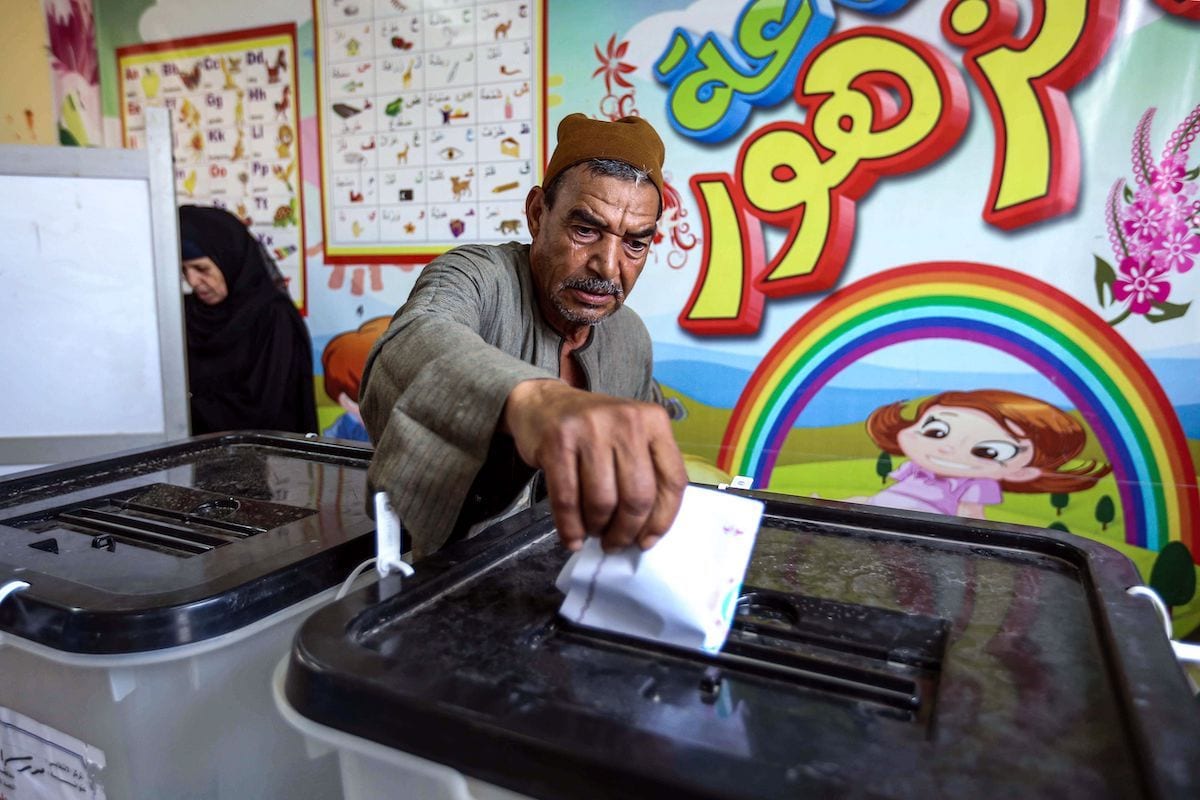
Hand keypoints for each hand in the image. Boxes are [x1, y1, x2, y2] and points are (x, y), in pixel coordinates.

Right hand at [502, 379, 686, 552]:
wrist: (545, 403)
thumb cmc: (595, 431)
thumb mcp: (631, 439)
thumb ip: (647, 473)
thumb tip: (647, 533)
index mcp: (654, 421)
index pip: (672, 481)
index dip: (662, 520)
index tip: (647, 541)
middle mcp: (627, 420)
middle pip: (638, 496)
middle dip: (626, 531)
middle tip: (615, 542)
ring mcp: (590, 428)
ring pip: (602, 502)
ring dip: (598, 528)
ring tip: (594, 531)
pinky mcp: (557, 441)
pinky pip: (567, 499)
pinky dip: (570, 527)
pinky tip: (573, 537)